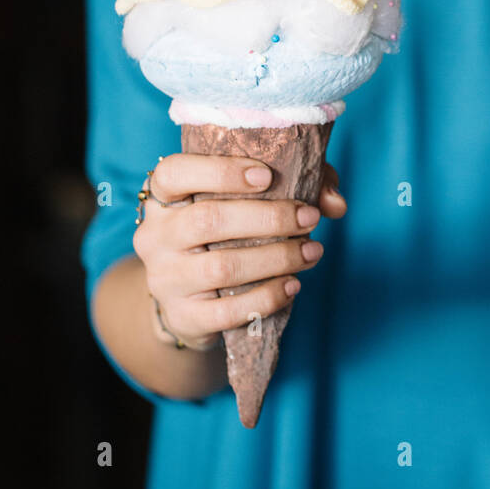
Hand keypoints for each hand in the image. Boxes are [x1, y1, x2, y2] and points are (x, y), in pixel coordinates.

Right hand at [133, 154, 345, 350]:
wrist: (191, 298)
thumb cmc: (228, 231)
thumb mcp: (251, 197)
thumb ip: (298, 183)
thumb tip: (334, 202)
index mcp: (163, 195)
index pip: (174, 173)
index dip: (220, 171)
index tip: (266, 176)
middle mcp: (155, 235)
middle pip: (207, 220)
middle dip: (268, 218)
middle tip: (309, 217)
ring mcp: (164, 279)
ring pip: (222, 267)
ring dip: (276, 258)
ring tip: (312, 251)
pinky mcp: (182, 316)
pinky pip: (226, 312)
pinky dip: (266, 298)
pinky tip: (293, 286)